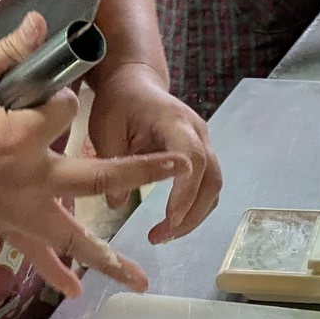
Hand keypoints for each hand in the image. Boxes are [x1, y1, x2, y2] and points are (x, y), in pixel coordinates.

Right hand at [0, 14, 184, 299]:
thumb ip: (8, 52)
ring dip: (108, 257)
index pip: (65, 108)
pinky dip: (54, 272)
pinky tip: (75, 291)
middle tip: (179, 164)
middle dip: (141, 169)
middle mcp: (27, 180)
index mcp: (19, 137)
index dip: (55, 91)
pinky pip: (33, 252)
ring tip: (139, 278)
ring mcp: (15, 208)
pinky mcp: (0, 222)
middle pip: (99, 176)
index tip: (29, 84)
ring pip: (73, 234)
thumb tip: (44, 23)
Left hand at [85, 60, 221, 243]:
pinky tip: (173, 223)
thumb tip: (116, 203)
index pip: (192, 158)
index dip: (185, 191)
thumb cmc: (119, 102)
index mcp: (174, 121)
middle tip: (162, 237)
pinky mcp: (201, 153)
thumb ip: (113, 162)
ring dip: (195, 215)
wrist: (135, 81)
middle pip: (211, 178)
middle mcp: (198, 132)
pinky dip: (195, 207)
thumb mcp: (106, 129)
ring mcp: (204, 142)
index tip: (169, 219)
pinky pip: (207, 184)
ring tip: (164, 236)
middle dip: (192, 213)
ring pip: (213, 185)